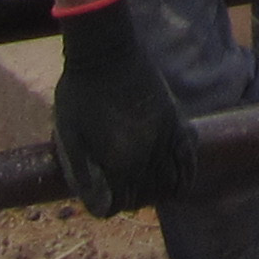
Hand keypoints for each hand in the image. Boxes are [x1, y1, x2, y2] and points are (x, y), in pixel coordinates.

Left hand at [49, 0, 197, 214]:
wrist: (104, 52)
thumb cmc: (79, 94)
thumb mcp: (68, 136)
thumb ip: (82, 174)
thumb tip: (99, 207)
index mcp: (118, 161)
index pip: (119, 204)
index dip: (108, 205)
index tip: (102, 198)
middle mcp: (146, 154)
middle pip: (145, 195)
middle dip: (132, 199)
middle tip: (122, 192)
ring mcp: (164, 136)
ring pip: (170, 181)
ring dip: (159, 192)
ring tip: (147, 189)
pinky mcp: (176, 120)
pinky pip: (189, 156)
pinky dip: (187, 174)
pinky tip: (179, 181)